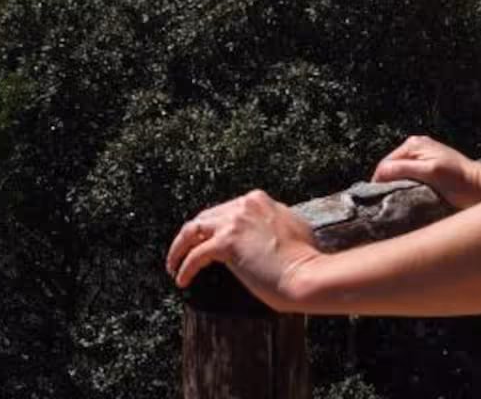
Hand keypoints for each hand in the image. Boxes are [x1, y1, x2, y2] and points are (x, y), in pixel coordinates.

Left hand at [166, 190, 321, 308]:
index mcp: (258, 200)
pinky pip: (196, 255)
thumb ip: (274, 221)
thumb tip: (263, 231)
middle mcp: (244, 205)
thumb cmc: (305, 259)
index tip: (206, 241)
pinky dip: (185, 267)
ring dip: (178, 248)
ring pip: (193, 231)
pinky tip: (182, 280)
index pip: (225, 210)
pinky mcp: (227, 243)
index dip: (212, 227)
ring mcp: (234, 222)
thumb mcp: (292, 227)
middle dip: (192, 236)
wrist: (307, 274)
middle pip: (205, 218)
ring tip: (173, 265)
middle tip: (183, 253)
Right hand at [372, 134, 480, 208]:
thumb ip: (404, 169)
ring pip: (400, 172)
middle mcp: (416, 145)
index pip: (385, 164)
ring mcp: (423, 155)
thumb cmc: (459, 182)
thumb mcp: (430, 173)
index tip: (381, 201)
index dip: (380, 182)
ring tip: (401, 200)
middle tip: (390, 203)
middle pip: (391, 167)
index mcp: (414, 144)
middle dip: (388, 183)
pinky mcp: (429, 165)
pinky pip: (410, 175)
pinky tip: (412, 195)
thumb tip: (380, 173)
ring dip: (398, 185)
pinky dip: (408, 185)